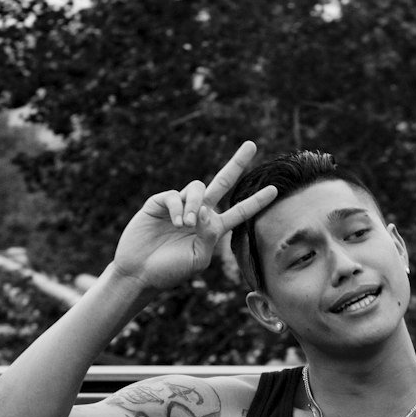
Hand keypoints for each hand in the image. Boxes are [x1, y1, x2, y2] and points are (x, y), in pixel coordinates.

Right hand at [112, 140, 277, 293]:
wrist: (140, 272)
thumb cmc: (170, 271)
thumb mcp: (197, 259)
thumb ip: (208, 236)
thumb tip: (206, 210)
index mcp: (212, 229)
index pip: (239, 212)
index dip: (255, 201)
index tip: (274, 190)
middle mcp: (199, 213)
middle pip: (222, 182)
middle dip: (237, 163)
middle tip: (252, 144)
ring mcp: (180, 205)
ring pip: (198, 188)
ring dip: (195, 204)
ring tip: (186, 225)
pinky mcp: (160, 202)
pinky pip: (175, 195)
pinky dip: (178, 208)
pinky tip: (176, 223)